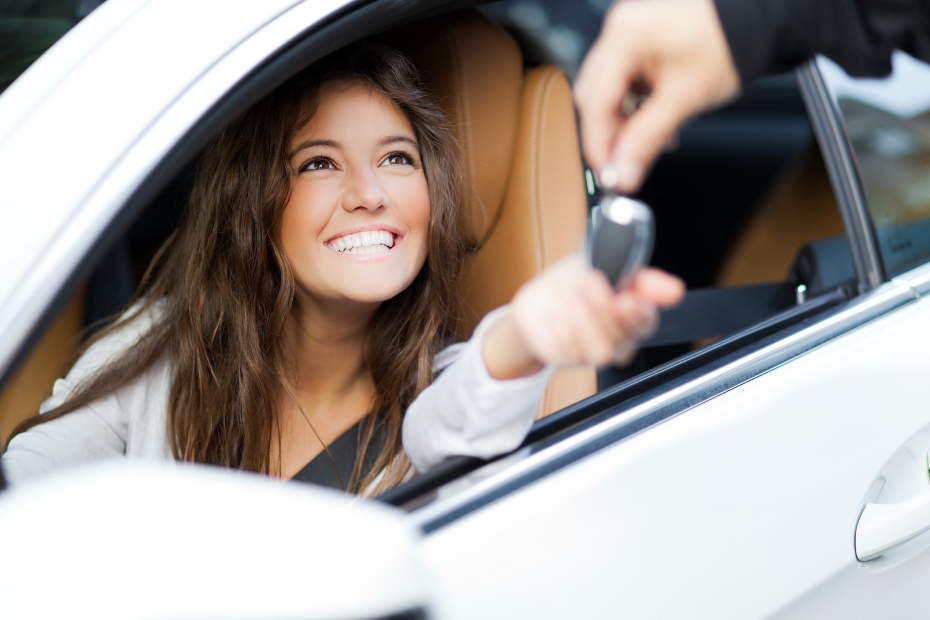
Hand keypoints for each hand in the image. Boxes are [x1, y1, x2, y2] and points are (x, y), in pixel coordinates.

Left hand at [482, 256, 684, 378]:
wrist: (540, 299)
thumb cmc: (577, 281)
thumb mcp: (606, 265)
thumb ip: (640, 278)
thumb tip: (675, 290)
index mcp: (634, 314)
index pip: (647, 322)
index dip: (638, 313)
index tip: (625, 298)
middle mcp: (619, 338)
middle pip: (623, 337)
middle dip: (603, 307)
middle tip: (587, 281)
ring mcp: (594, 351)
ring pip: (601, 351)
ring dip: (584, 322)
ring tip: (570, 298)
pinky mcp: (569, 358)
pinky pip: (570, 353)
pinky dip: (560, 331)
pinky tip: (554, 315)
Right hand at [574, 0, 740, 192]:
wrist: (756, 24)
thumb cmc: (728, 44)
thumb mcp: (683, 99)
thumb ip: (645, 140)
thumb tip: (623, 173)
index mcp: (625, 36)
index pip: (595, 101)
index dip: (598, 144)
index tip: (607, 173)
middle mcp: (620, 30)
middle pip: (595, 97)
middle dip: (609, 135)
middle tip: (623, 166)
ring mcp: (628, 35)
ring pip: (608, 93)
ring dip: (623, 123)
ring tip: (647, 144)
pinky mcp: (639, 44)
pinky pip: (624, 83)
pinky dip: (634, 108)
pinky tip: (652, 124)